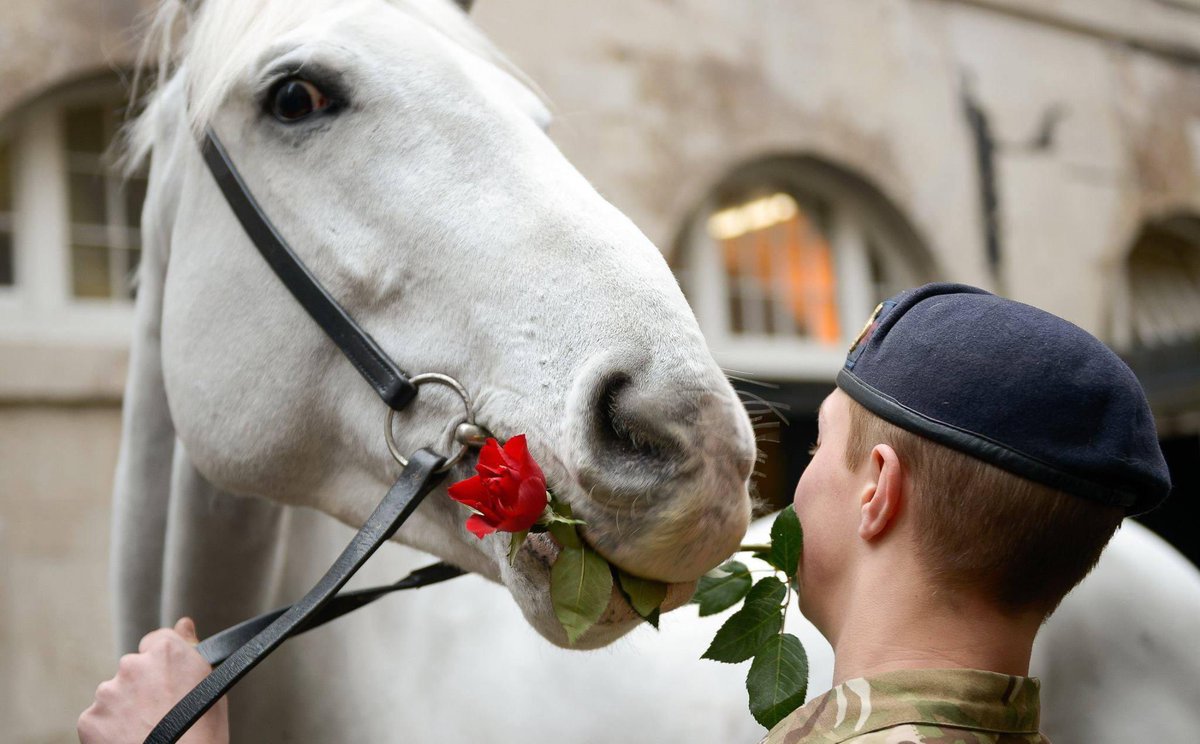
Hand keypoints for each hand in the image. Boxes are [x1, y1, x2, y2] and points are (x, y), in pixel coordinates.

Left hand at [78, 618, 228, 743]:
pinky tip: (129, 740)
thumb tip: (184, 624)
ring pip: (114, 694)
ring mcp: (108, 692)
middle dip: (142, 686)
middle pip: (133, 669)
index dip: (163, 663)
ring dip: (125, 707)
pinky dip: (109, 729)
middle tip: (159, 713)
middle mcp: (133, 664)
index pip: (156, 641)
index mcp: (167, 651)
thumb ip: (192, 651)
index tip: (169, 682)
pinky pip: (98, 718)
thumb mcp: (210, 685)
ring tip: (146, 731)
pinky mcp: (89, 719)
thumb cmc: (203, 732)